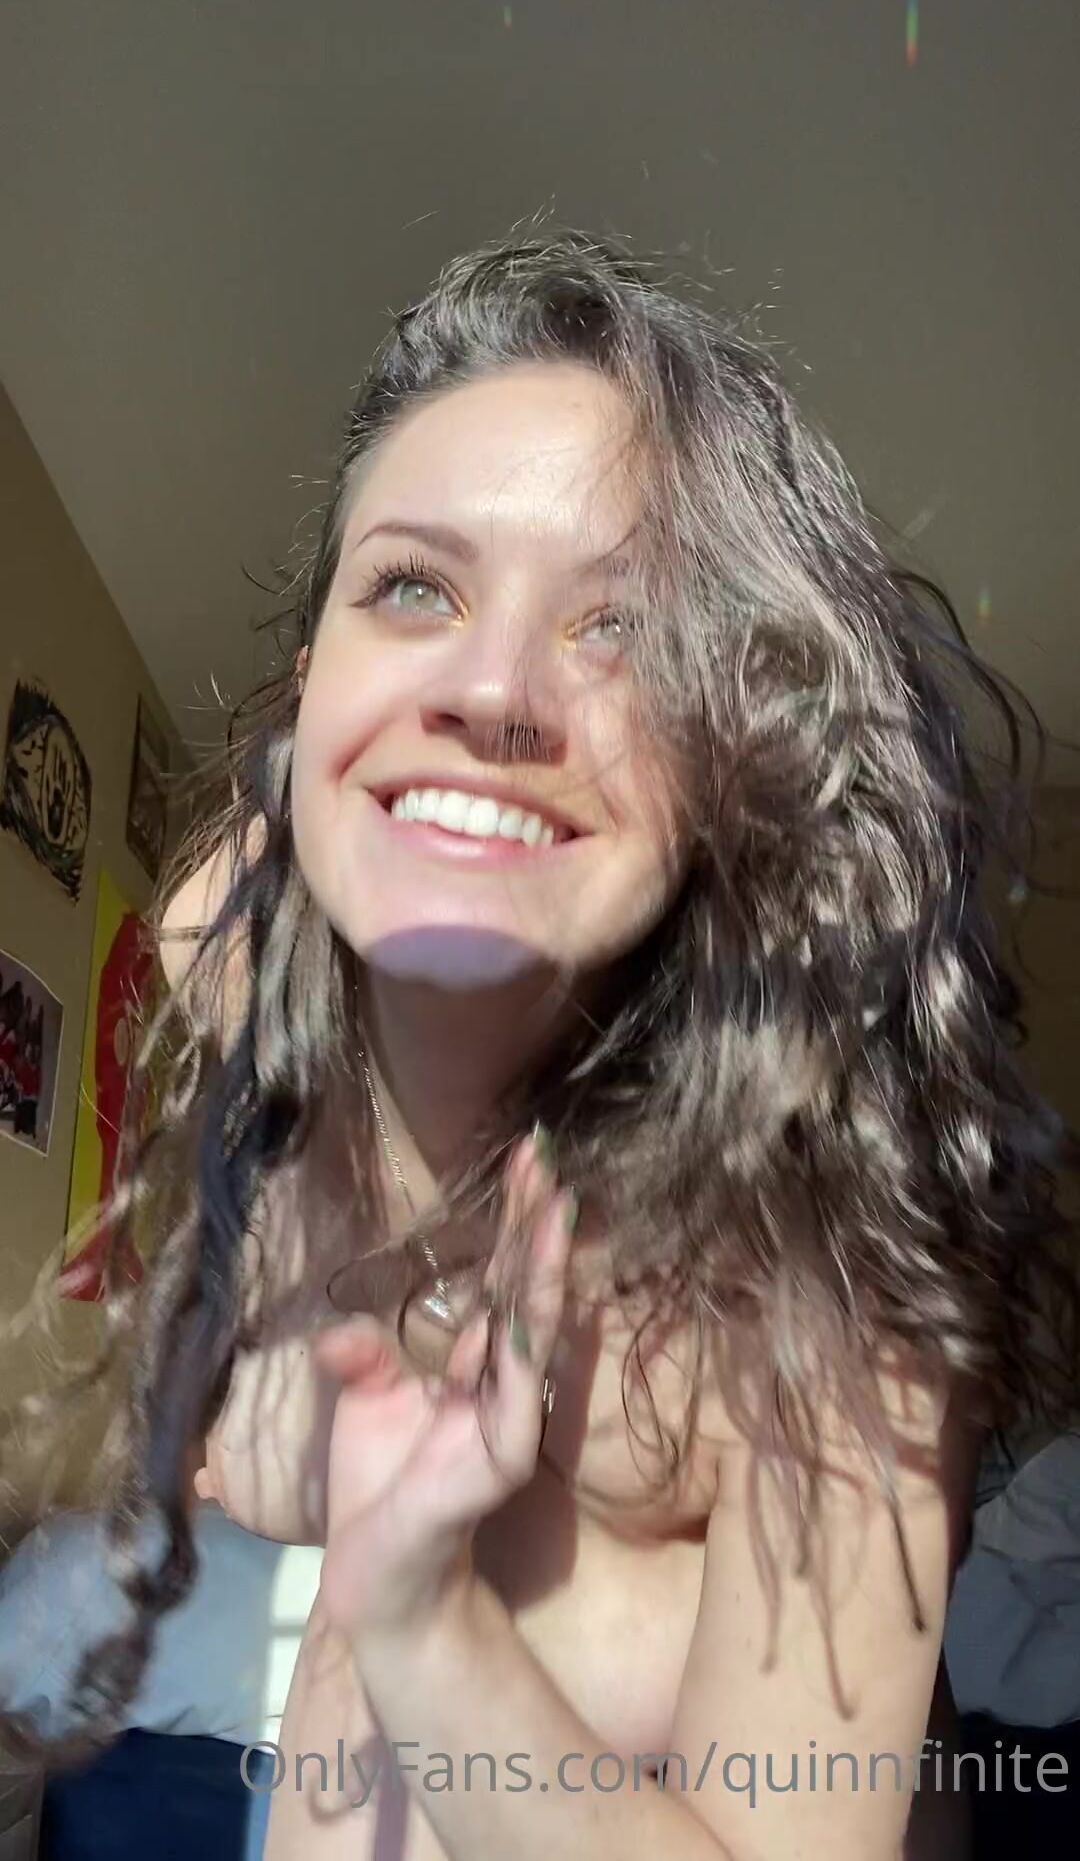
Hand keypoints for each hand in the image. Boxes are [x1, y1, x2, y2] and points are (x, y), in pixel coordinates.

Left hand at [315, 1130, 576, 1641]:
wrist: (375, 1579)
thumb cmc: (377, 1490)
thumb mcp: (364, 1403)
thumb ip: (363, 1357)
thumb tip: (340, 1328)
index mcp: (471, 1365)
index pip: (500, 1280)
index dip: (511, 1223)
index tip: (523, 1157)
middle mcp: (501, 1385)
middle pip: (523, 1290)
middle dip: (534, 1225)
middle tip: (544, 1158)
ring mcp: (509, 1420)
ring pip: (532, 1330)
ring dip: (544, 1269)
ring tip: (556, 1211)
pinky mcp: (502, 1459)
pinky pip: (517, 1393)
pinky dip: (524, 1343)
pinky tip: (535, 1298)